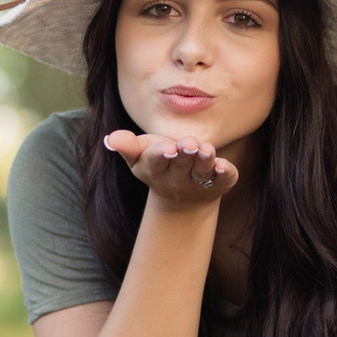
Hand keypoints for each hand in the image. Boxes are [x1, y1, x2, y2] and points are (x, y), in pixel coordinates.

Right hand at [105, 130, 237, 206]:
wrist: (182, 198)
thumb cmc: (159, 164)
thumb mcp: (140, 156)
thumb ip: (127, 146)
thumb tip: (111, 138)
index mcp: (155, 169)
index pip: (155, 161)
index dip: (160, 154)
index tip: (166, 148)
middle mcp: (177, 178)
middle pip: (181, 165)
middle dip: (185, 154)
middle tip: (189, 143)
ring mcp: (199, 183)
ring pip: (203, 172)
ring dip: (205, 161)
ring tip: (207, 150)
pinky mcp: (220, 184)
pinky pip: (224, 180)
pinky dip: (225, 174)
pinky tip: (224, 165)